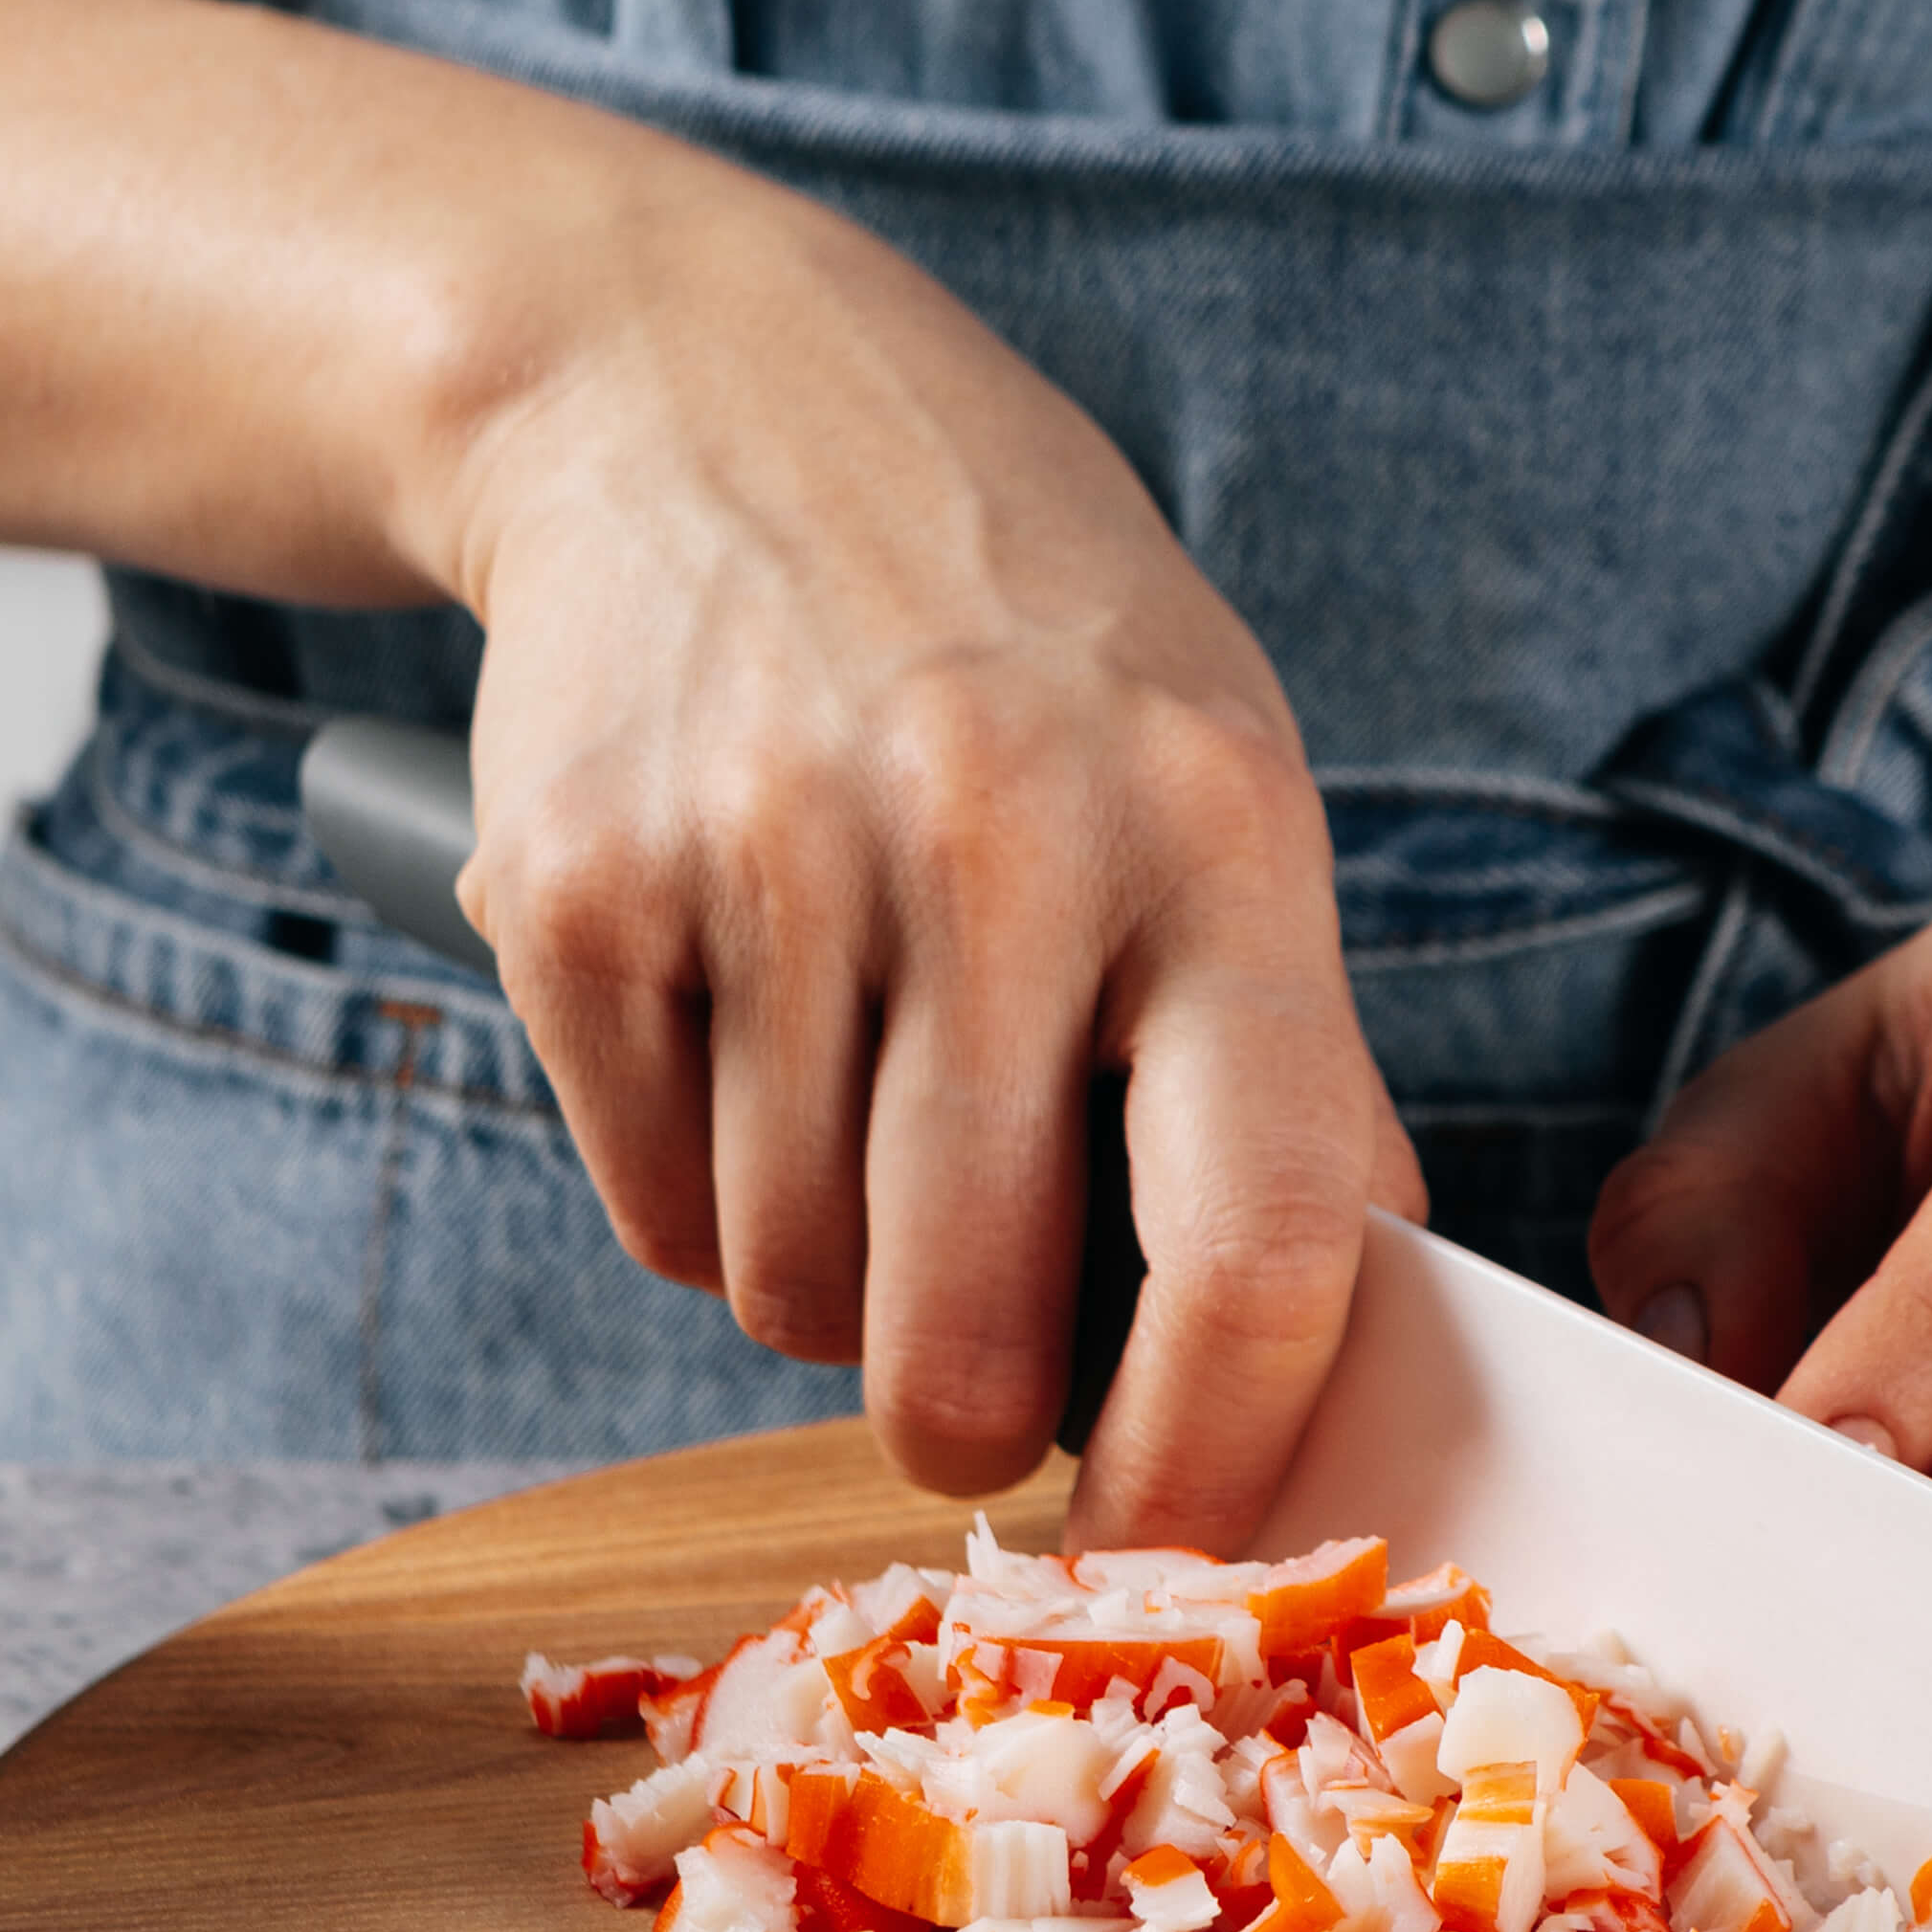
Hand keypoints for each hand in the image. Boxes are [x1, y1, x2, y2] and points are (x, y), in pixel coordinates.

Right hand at [436, 157, 1422, 1536]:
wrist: (695, 388)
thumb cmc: (1009, 630)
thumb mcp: (1211, 774)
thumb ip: (1287, 1054)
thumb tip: (1350, 1333)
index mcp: (1212, 834)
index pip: (1259, 1242)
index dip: (1216, 1455)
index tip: (1178, 1543)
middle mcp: (999, 842)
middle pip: (967, 1328)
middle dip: (965, 1417)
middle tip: (971, 1383)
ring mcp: (772, 859)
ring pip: (790, 1293)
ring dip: (825, 1284)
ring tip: (856, 1111)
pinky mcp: (580, 889)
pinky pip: (647, 1207)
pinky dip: (692, 1197)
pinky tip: (739, 1043)